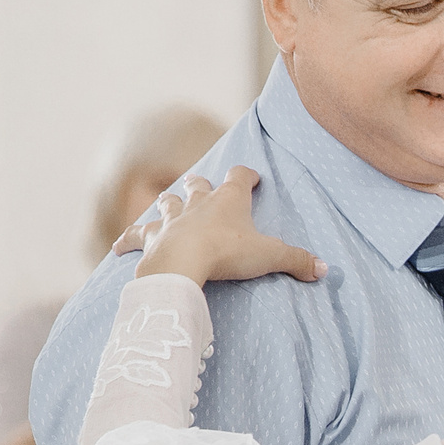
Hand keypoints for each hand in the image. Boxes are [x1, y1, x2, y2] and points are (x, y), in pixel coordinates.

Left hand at [116, 168, 325, 284]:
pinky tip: (120, 243)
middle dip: (200, 182)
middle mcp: (198, 204)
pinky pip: (137, 235)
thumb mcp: (270, 256)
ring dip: (167, 202)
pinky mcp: (152, 238)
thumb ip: (297, 260)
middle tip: (199, 180)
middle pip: (198, 185)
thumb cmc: (228, 253)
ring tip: (166, 202)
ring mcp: (172, 219)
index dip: (246, 175)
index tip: (252, 176)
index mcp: (229, 201)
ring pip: (167, 203)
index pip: (239, 177)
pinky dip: (129, 238)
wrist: (184, 261)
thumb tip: (323, 269)